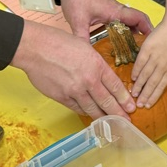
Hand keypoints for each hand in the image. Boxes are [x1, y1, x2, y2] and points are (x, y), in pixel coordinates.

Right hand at [11, 20, 136, 118]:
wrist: (35, 48)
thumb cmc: (58, 42)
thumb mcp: (85, 47)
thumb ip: (94, 63)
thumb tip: (101, 75)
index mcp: (96, 65)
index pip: (115, 86)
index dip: (125, 99)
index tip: (131, 107)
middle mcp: (88, 80)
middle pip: (107, 101)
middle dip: (119, 113)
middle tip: (127, 121)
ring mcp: (74, 91)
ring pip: (92, 109)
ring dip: (103, 117)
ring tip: (111, 124)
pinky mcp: (62, 97)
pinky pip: (77, 108)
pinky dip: (85, 112)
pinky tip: (90, 115)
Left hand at [60, 0, 151, 41]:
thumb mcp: (78, 20)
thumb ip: (82, 37)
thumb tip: (85, 55)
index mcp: (115, 11)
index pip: (139, 18)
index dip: (148, 29)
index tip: (153, 40)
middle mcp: (118, 11)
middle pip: (138, 22)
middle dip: (144, 35)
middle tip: (145, 50)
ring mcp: (114, 11)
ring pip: (130, 23)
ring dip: (135, 34)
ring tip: (136, 50)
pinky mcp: (108, 12)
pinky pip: (122, 23)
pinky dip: (125, 32)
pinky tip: (122, 43)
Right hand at [130, 17, 166, 106]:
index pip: (162, 85)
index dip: (154, 95)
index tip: (148, 104)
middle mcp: (163, 65)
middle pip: (152, 83)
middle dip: (145, 95)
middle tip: (138, 104)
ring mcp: (155, 57)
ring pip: (145, 75)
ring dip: (139, 86)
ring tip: (133, 94)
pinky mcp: (148, 48)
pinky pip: (140, 62)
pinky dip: (136, 70)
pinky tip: (132, 78)